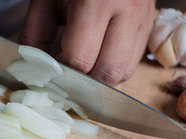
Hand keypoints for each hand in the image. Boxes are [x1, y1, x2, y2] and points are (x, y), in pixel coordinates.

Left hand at [20, 0, 155, 85]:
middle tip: (66, 76)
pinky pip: (132, 62)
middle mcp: (127, 12)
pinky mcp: (149, 25)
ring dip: (99, 79)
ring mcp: (143, 20)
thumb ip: (35, 35)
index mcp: (97, 2)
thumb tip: (35, 69)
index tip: (49, 74)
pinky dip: (113, 68)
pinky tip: (98, 58)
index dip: (60, 73)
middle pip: (107, 72)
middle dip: (83, 83)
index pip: (79, 59)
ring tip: (83, 69)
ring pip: (123, 72)